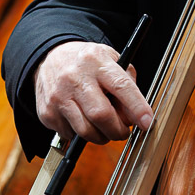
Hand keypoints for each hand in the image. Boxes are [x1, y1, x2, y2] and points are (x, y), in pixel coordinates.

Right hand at [34, 41, 152, 144]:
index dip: (137, 107)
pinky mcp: (47, 112)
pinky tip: (82, 120)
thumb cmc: (87, 62)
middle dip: (117, 130)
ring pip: (85, 130)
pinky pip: (70, 134)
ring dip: (101, 136)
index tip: (147, 122)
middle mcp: (75, 78)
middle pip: (101, 115)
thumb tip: (135, 116)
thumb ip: (127, 84)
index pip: (121, 86)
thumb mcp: (110, 60)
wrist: (50, 57)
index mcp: (97, 62)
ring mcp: (58, 96)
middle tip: (123, 131)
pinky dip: (80, 134)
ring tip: (104, 129)